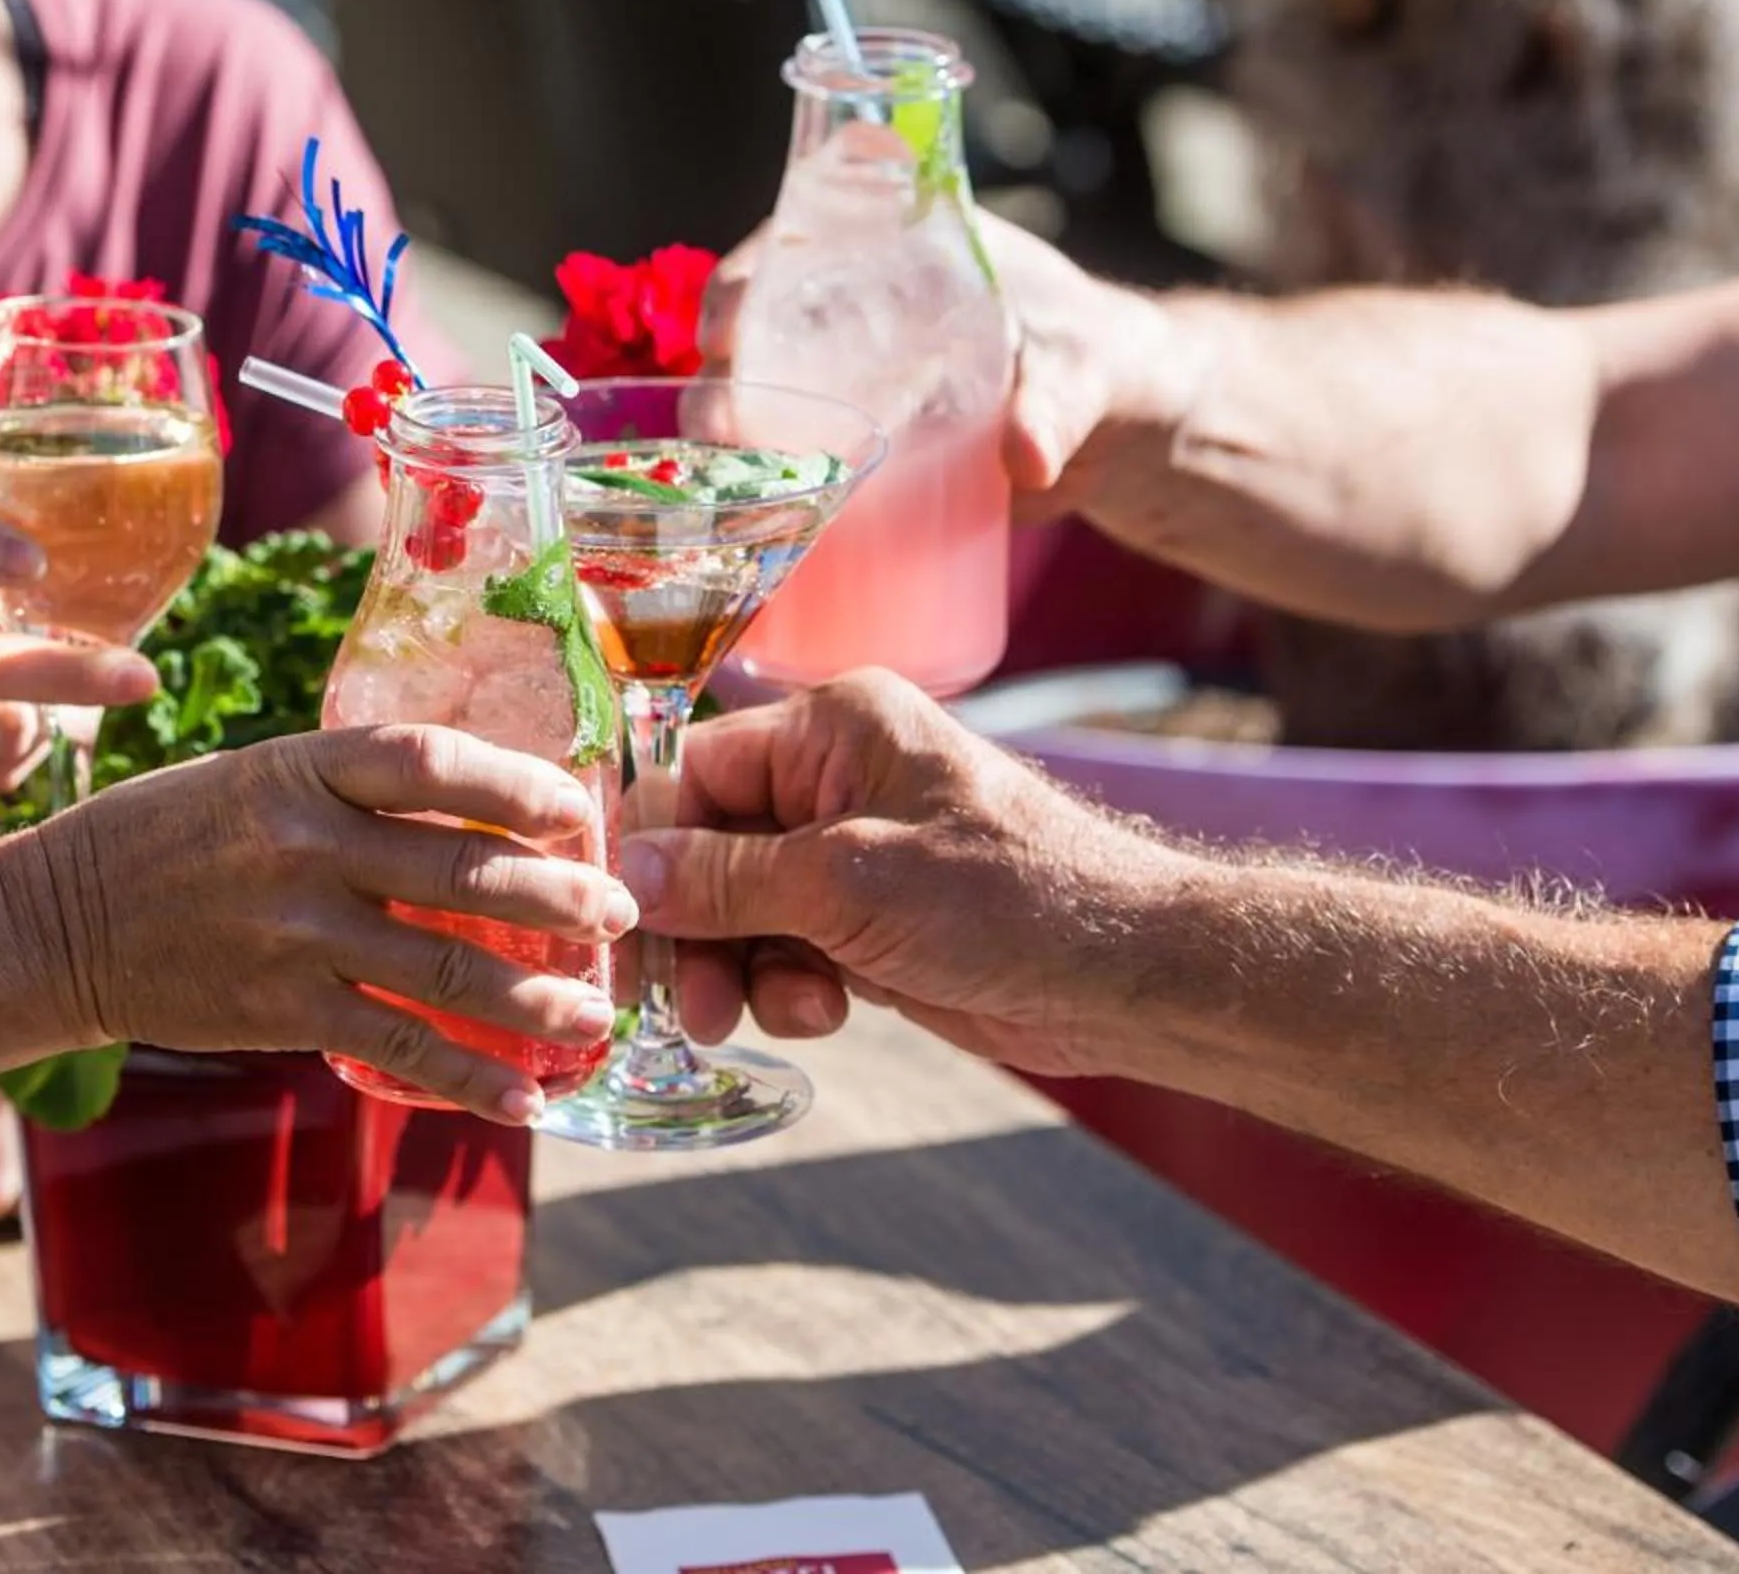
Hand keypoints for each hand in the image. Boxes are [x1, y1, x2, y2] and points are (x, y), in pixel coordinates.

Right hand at [3, 727, 635, 1121]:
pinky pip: (398, 1047)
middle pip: (461, 869)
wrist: (54, 925)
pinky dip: (471, 1076)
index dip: (515, 784)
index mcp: (300, 769)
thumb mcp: (252, 780)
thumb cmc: (165, 840)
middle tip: (619, 914)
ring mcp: (295, 933)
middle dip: (558, 897)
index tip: (576, 809)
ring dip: (537, 997)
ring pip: (446, 966)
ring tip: (597, 1014)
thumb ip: (349, 792)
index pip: (430, 762)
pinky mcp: (282, 1011)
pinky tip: (527, 1096)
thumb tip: (473, 809)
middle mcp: (305, 846)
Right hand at [623, 673, 1191, 1078]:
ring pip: (741, 910)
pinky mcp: (869, 920)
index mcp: (833, 727)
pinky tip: (829, 1012)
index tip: (615, 920)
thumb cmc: (1009, 899)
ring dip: (741, 968)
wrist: (1123, 976)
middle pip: (709, 849)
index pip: (696, 770)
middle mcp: (836, 778)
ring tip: (771, 1010)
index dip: (651, 846)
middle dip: (695, 928)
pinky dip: (789, 986)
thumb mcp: (850, 884)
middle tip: (683, 1003)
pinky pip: (786, 948)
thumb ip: (730, 880)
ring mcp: (853, 852)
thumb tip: (629, 878)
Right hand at [701, 211, 1192, 522]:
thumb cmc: (1103, 363)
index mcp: (909, 243)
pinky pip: (793, 446)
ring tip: (714, 472)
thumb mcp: (1088, 369)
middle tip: (718, 423)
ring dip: (726, 423)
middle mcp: (862, 300)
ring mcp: (854, 371)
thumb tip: (1029, 459)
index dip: (755, 266)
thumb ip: (1061, 404)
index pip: (809, 227)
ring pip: (765, 384)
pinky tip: (736, 510)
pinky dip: (760, 473)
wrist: (1120, 429)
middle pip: (764, 313)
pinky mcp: (860, 438)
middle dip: (725, 364)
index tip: (730, 320)